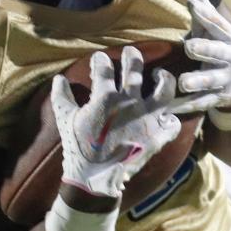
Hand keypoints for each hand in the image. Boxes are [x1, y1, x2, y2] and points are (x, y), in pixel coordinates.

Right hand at [50, 46, 180, 198]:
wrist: (96, 178)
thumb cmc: (79, 148)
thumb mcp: (65, 120)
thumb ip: (62, 97)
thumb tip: (58, 78)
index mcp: (106, 97)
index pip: (104, 68)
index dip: (101, 60)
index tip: (100, 58)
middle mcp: (130, 102)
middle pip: (135, 69)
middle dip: (132, 56)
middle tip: (131, 52)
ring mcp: (147, 118)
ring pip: (165, 89)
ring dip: (164, 78)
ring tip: (160, 74)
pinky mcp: (157, 136)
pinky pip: (172, 123)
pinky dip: (170, 119)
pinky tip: (167, 116)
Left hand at [168, 0, 230, 127]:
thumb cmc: (215, 43)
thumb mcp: (207, 23)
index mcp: (227, 35)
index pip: (216, 24)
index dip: (206, 15)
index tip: (193, 6)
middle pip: (218, 51)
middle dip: (206, 49)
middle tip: (191, 46)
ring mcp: (225, 79)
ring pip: (210, 80)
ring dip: (197, 80)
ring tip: (182, 81)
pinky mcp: (217, 98)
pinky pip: (201, 103)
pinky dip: (187, 105)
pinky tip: (172, 107)